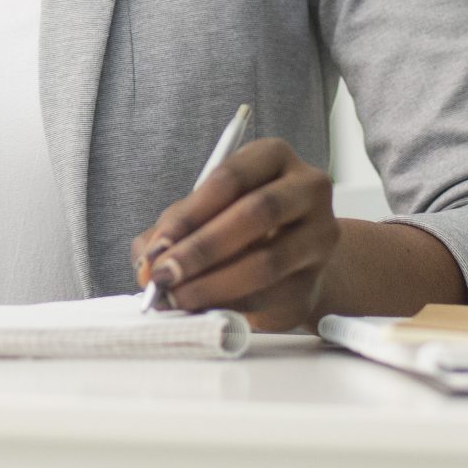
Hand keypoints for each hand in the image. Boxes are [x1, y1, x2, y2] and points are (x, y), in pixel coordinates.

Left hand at [128, 138, 339, 332]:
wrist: (288, 264)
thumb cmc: (239, 228)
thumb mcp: (204, 214)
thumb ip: (172, 231)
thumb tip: (148, 264)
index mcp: (272, 157)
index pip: (229, 179)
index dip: (189, 215)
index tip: (158, 248)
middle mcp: (307, 187)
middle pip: (256, 213)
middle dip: (202, 249)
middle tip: (165, 276)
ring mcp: (320, 234)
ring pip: (267, 261)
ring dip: (214, 284)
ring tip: (178, 298)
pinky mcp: (316, 278)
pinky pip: (272, 295)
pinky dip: (232, 305)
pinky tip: (205, 310)